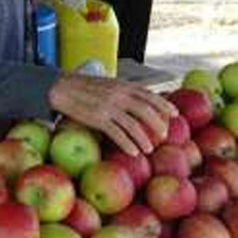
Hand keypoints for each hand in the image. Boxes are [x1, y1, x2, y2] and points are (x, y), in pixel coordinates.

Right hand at [48, 73, 178, 155]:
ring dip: (144, 139)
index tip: (175, 114)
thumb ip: (122, 91)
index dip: (164, 104)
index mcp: (123, 85)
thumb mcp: (107, 84)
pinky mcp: (98, 118)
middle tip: (164, 136)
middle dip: (158, 124)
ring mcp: (109, 107)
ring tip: (149, 149)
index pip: (149, 95)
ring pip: (133, 125)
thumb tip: (137, 102)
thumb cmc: (84, 88)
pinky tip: (134, 152)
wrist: (62, 88)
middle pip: (146, 110)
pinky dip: (128, 144)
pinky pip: (117, 133)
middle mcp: (119, 95)